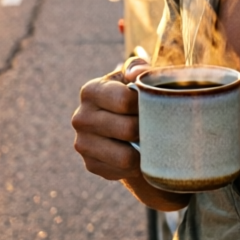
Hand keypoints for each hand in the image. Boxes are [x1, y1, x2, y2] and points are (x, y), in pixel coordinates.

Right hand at [73, 54, 190, 210]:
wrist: (122, 126)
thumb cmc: (133, 96)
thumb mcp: (135, 78)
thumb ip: (138, 69)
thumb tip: (135, 74)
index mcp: (91, 90)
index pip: (125, 100)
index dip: (148, 104)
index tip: (158, 104)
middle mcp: (81, 117)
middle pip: (128, 129)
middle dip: (148, 129)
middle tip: (159, 126)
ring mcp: (82, 143)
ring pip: (125, 156)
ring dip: (144, 151)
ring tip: (152, 141)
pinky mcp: (90, 164)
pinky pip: (122, 171)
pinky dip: (135, 165)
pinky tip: (138, 153)